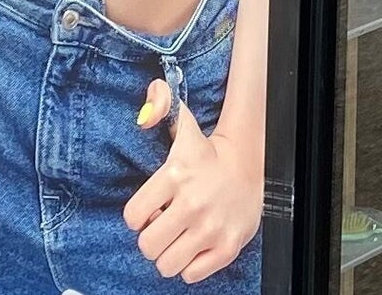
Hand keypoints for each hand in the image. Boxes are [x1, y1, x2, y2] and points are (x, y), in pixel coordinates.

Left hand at [123, 93, 262, 283]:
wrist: (248, 166)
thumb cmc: (206, 154)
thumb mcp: (183, 127)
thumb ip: (160, 106)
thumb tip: (144, 113)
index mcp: (176, 175)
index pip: (132, 217)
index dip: (137, 217)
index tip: (149, 210)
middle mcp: (193, 204)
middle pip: (147, 246)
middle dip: (151, 239)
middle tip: (163, 227)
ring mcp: (212, 228)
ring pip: (167, 265)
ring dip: (168, 255)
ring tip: (178, 239)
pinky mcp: (228, 247)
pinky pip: (191, 275)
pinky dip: (189, 266)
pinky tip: (195, 247)